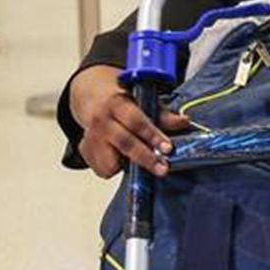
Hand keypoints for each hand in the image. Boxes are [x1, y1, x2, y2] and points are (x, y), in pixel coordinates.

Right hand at [70, 67, 193, 178]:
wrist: (94, 100)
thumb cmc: (125, 104)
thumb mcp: (144, 102)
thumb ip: (163, 115)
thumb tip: (185, 122)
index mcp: (116, 104)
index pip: (136, 122)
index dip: (153, 136)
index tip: (168, 148)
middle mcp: (101, 121)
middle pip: (125, 143)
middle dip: (146, 158)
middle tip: (163, 169)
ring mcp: (90, 137)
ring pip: (110, 161)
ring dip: (126, 165)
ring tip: (134, 159)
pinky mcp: (84, 151)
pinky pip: (103, 169)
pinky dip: (114, 167)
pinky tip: (117, 156)